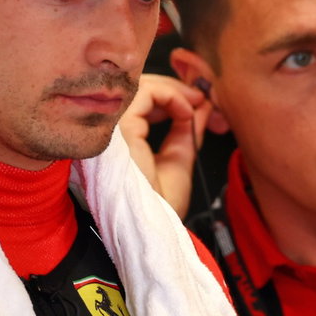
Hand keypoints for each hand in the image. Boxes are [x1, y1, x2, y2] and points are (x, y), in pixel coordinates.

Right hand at [119, 73, 208, 217]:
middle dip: (176, 90)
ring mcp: (113, 126)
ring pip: (141, 87)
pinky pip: (145, 93)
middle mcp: (112, 131)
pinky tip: (186, 110)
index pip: (142, 104)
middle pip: (140, 91)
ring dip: (175, 90)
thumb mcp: (179, 160)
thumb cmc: (157, 207)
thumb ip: (187, 130)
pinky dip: (171, 95)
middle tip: (203, 99)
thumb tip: (200, 107)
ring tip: (197, 101)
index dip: (173, 97)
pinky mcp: (119, 126)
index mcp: (122, 142)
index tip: (200, 103)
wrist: (151, 228)